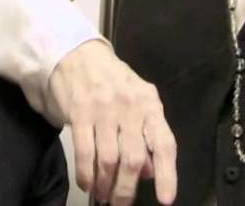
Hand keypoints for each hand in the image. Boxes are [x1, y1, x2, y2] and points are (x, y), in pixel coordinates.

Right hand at [48, 40, 175, 204]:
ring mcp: (103, 110)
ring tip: (102, 196)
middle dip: (126, 189)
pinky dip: (86, 174)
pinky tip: (87, 183)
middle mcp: (130, 107)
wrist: (77, 53)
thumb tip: (149, 171)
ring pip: (108, 160)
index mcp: (149, 104)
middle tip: (120, 204)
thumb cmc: (112, 80)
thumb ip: (147, 134)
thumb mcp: (137, 100)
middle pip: (133, 159)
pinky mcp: (79, 112)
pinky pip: (85, 152)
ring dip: (104, 185)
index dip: (167, 174)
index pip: (164, 144)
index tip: (165, 199)